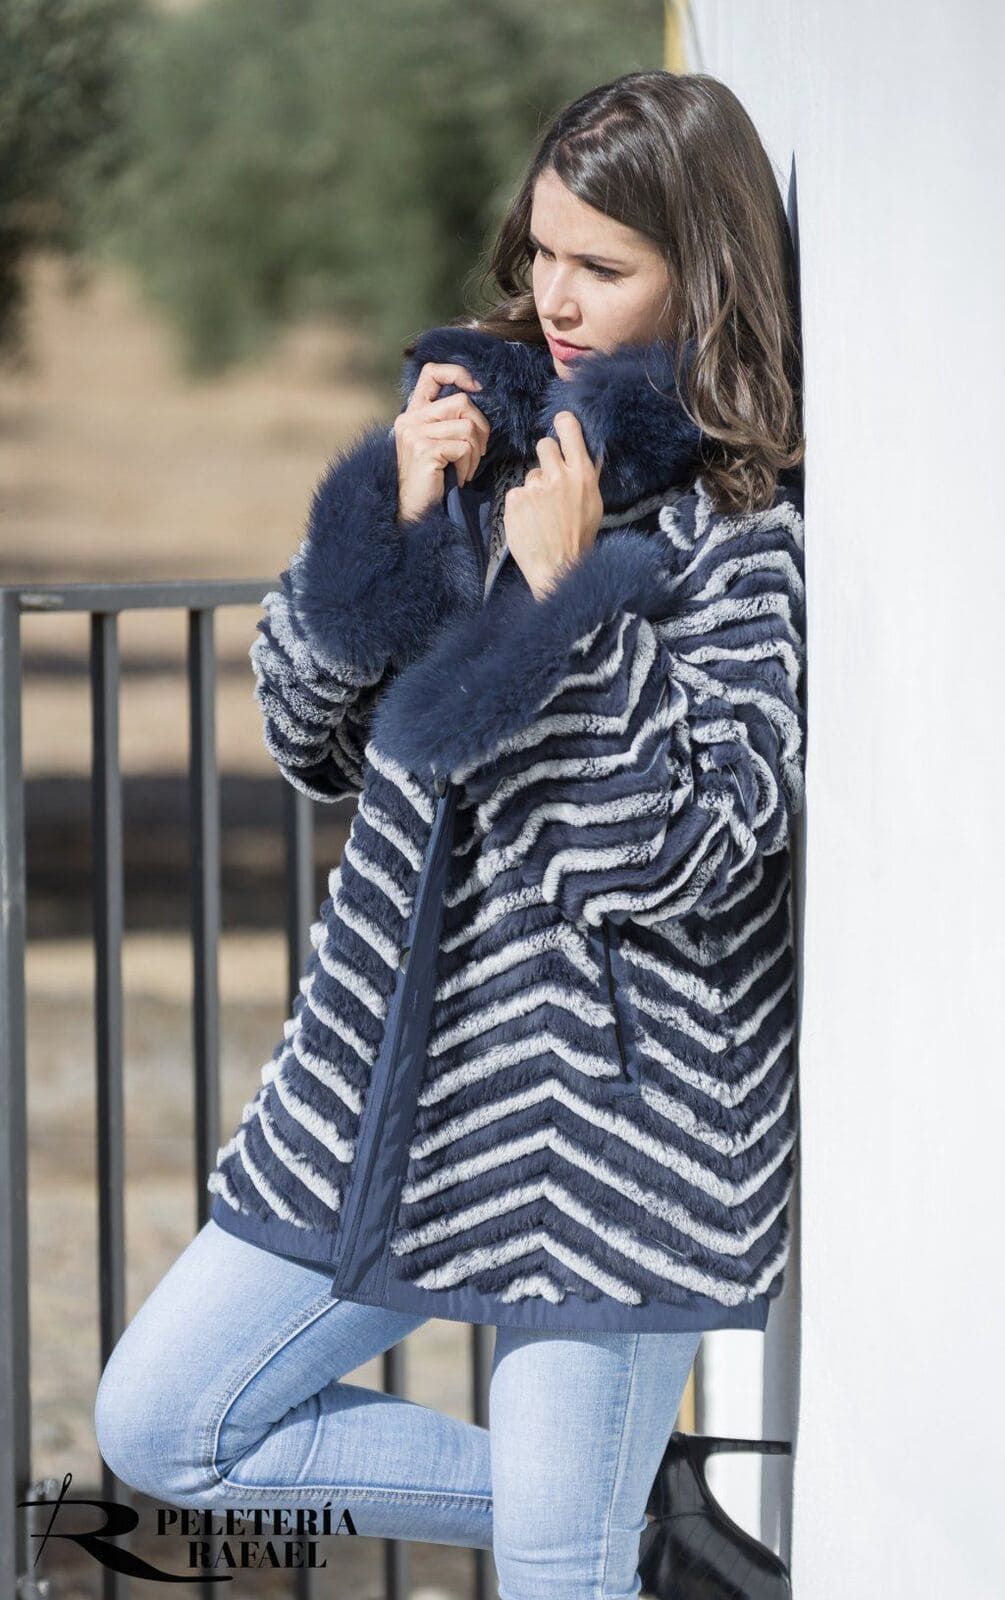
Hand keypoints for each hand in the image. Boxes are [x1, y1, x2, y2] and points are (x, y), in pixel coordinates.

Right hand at [394, 362, 490, 523]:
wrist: (415, 512)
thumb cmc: (433, 480)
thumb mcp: (437, 443)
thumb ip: (448, 420)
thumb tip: (477, 397)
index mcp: (412, 413)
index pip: (432, 372)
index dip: (458, 373)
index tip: (477, 388)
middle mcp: (410, 419)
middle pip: (462, 402)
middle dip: (480, 428)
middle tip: (477, 452)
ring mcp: (415, 434)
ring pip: (467, 426)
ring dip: (475, 452)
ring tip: (466, 469)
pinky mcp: (424, 450)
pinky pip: (463, 447)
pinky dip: (469, 465)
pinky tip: (459, 477)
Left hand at [503, 411, 603, 599]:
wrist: (559, 568)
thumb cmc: (579, 538)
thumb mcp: (594, 503)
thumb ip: (587, 475)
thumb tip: (586, 450)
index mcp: (582, 475)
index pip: (569, 430)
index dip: (563, 423)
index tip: (560, 422)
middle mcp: (558, 476)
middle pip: (544, 445)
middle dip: (545, 457)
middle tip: (549, 480)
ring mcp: (534, 487)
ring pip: (530, 474)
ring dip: (534, 489)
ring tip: (542, 514)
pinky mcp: (515, 499)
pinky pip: (517, 493)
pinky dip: (521, 506)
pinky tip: (530, 521)